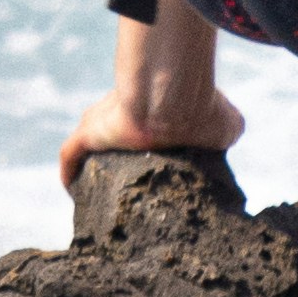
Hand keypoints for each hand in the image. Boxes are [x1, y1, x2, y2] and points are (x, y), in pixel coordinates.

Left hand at [58, 78, 245, 184]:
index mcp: (159, 111)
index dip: (153, 143)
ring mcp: (105, 122)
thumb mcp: (228, 124)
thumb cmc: (201, 110)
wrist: (173, 102)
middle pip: (118, 135)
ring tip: (98, 194)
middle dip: (120, 154)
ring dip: (93, 165)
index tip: (159, 165)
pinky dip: (69, 172)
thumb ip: (227, 128)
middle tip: (126, 186)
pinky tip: (73, 190)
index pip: (151, 127)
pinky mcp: (88, 133)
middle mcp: (129, 112)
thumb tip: (225, 138)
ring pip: (93, 142)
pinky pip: (71, 155)